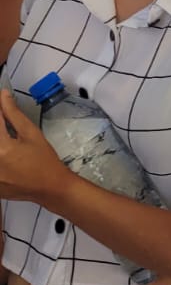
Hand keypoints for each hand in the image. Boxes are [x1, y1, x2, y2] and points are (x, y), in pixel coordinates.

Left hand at [0, 89, 69, 205]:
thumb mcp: (31, 133)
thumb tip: (3, 96)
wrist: (51, 188)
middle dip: (1, 127)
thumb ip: (14, 114)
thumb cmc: (44, 160)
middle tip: (9, 131)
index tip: (2, 104)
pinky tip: (9, 157)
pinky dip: (1, 156)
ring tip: (11, 144)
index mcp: (2, 148)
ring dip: (1, 141)